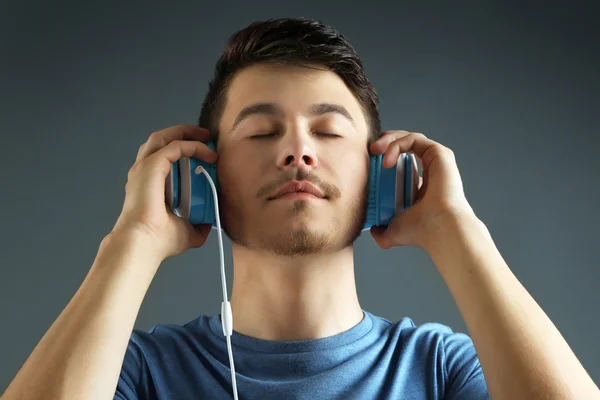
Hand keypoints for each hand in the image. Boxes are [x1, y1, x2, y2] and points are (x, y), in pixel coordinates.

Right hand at [111, 124, 216, 260]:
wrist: (144, 245)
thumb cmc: (158, 241)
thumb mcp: (186, 231)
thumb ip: (197, 226)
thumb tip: (208, 224)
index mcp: (148, 184)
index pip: (163, 157)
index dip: (184, 150)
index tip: (205, 153)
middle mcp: (143, 172)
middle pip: (161, 140)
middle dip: (184, 133)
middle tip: (206, 136)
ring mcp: (145, 167)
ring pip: (164, 137)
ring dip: (187, 133)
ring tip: (206, 136)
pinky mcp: (152, 166)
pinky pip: (176, 147)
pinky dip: (193, 146)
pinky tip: (209, 154)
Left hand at [368, 131, 475, 248]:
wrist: (438, 227)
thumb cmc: (421, 230)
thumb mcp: (393, 230)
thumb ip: (382, 232)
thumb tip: (374, 231)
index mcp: (421, 185)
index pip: (401, 162)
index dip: (383, 157)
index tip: (368, 163)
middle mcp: (430, 171)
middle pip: (404, 145)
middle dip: (385, 142)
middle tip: (370, 150)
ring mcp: (436, 161)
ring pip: (409, 138)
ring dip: (389, 140)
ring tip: (375, 150)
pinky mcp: (440, 154)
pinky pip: (414, 140)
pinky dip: (397, 145)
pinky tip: (387, 160)